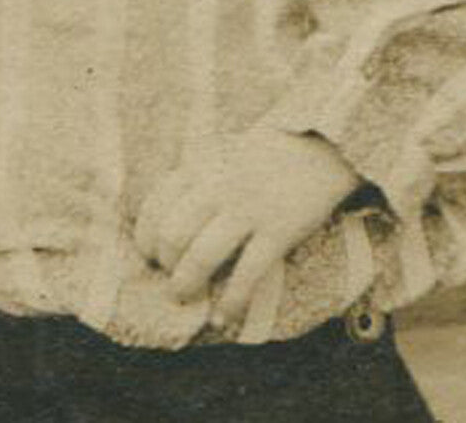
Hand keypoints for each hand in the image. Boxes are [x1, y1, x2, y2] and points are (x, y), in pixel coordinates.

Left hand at [134, 128, 360, 330]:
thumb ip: (192, 177)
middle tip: (170, 277)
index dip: (146, 237)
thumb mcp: (219, 152)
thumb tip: (163, 217)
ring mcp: (247, 209)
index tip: (149, 255)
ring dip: (186, 284)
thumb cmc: (262, 155)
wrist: (319, 146)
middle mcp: (217, 186)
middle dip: (165, 264)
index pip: (156, 205)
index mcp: (200, 165)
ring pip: (200, 256)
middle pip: (171, 234)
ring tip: (184, 297)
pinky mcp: (278, 230)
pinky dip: (231, 302)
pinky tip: (223, 317)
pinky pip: (247, 274)